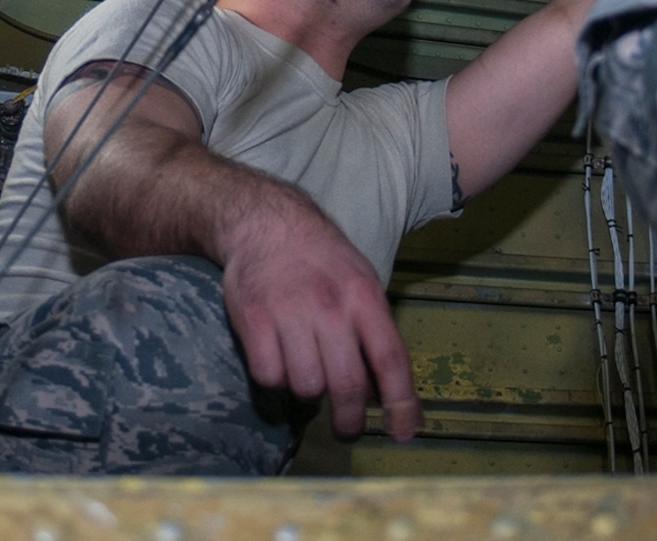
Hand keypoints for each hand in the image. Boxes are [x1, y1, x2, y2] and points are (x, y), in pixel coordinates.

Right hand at [218, 202, 422, 441]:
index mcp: (364, 297)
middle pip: (347, 384)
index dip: (401, 403)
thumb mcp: (361, 281)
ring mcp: (290, 312)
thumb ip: (373, 330)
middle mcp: (330, 306)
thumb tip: (384, 390)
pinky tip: (278, 362)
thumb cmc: (322, 260)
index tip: (403, 432)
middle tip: (347, 429)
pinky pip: (268, 376)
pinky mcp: (254, 319)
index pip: (390, 359)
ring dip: (308, 390)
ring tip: (306, 371)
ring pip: (306, 386)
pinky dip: (274, 380)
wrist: (267, 223)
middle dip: (350, 419)